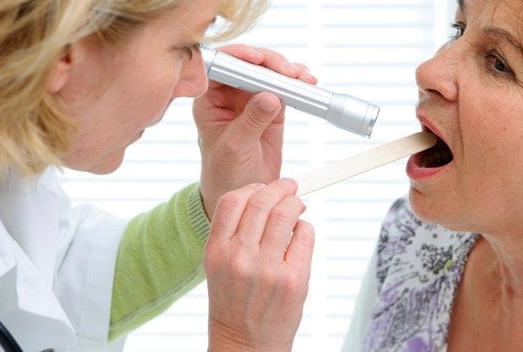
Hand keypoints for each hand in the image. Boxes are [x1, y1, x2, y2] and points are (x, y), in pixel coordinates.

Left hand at [194, 44, 315, 218]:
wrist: (240, 192)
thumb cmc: (224, 172)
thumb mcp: (234, 147)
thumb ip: (251, 121)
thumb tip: (270, 96)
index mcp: (210, 99)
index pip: (221, 66)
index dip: (239, 56)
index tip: (258, 59)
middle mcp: (229, 94)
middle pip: (249, 64)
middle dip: (270, 63)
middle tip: (289, 72)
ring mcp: (251, 99)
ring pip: (269, 73)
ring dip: (287, 71)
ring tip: (303, 79)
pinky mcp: (271, 107)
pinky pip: (284, 88)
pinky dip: (297, 85)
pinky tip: (306, 85)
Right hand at [204, 178, 313, 351]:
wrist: (245, 345)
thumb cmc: (234, 303)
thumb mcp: (219, 266)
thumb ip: (234, 233)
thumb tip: (263, 197)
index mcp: (217, 252)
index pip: (233, 201)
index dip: (252, 187)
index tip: (263, 186)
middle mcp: (240, 258)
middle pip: (262, 202)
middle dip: (280, 188)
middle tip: (290, 187)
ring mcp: (268, 269)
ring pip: (287, 213)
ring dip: (296, 203)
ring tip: (298, 206)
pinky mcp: (294, 279)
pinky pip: (305, 235)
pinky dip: (305, 228)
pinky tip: (300, 234)